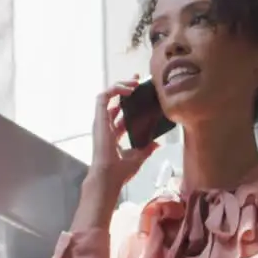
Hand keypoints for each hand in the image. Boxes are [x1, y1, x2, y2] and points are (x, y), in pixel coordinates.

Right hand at [88, 76, 158, 190]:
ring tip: (135, 81)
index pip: (119, 113)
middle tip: (138, 79)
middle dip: (124, 87)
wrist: (109, 177)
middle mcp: (105, 125)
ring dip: (120, 85)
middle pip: (113, 100)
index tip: (139, 92)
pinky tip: (129, 89)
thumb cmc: (120, 172)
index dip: (128, 102)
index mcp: (112, 134)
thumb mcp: (138, 157)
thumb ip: (146, 149)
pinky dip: (115, 89)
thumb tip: (157, 143)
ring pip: (106, 95)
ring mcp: (101, 121)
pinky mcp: (99, 118)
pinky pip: (104, 97)